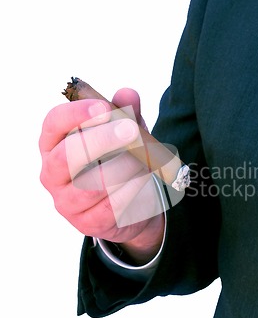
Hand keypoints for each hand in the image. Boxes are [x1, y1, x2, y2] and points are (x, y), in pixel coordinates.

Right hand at [39, 88, 164, 263]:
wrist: (132, 205)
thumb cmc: (121, 161)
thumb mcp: (126, 134)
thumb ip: (126, 114)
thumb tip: (128, 95)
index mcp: (55, 144)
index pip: (53, 124)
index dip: (76, 114)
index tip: (103, 107)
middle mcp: (53, 173)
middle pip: (67, 155)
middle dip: (101, 140)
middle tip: (130, 130)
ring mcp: (66, 201)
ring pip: (92, 184)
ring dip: (124, 167)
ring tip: (145, 159)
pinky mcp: (86, 223)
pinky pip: (110, 205)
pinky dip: (131, 189)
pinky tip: (143, 179)